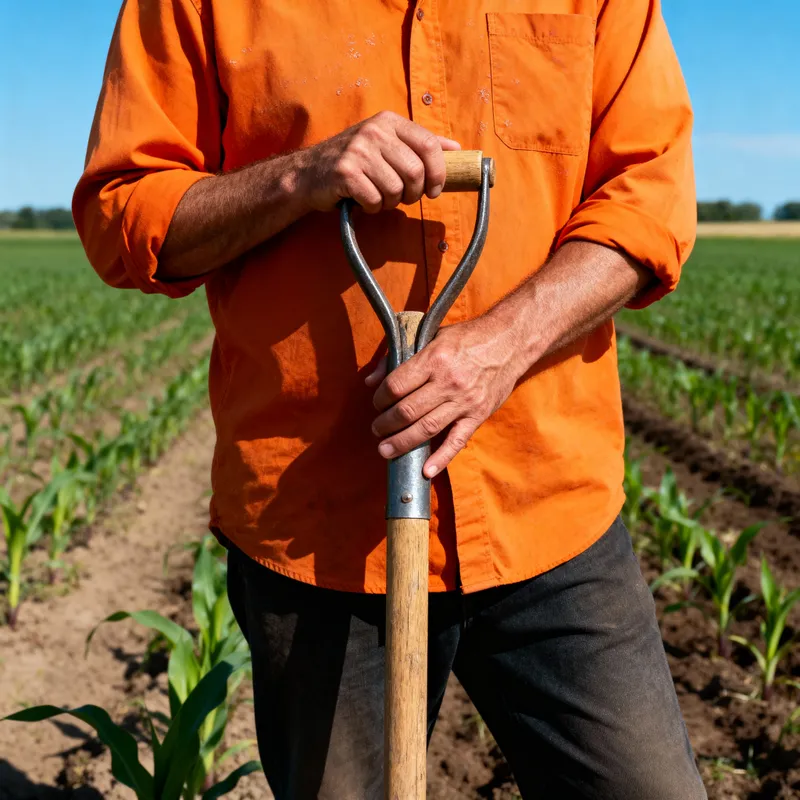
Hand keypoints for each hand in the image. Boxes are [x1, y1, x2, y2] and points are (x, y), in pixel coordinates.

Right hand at [296, 111, 460, 213]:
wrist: (308, 174)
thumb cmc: (354, 163)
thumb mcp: (387, 144)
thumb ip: (420, 145)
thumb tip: (457, 149)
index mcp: (389, 121)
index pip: (429, 145)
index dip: (438, 173)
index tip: (434, 190)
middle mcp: (374, 131)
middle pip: (415, 173)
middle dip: (413, 194)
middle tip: (402, 198)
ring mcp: (358, 151)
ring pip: (396, 190)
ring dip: (390, 203)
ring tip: (378, 197)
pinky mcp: (345, 173)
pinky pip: (375, 201)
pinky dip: (372, 208)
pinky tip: (362, 200)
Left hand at [367, 311, 526, 476]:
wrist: (510, 341)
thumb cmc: (467, 337)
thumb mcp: (431, 336)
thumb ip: (399, 357)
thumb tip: (371, 380)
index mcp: (434, 359)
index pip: (396, 386)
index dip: (380, 399)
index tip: (377, 403)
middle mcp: (448, 382)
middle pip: (407, 411)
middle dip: (385, 424)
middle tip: (376, 430)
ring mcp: (465, 401)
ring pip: (426, 429)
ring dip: (402, 442)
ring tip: (386, 450)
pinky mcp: (478, 415)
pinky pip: (457, 440)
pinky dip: (441, 458)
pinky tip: (426, 471)